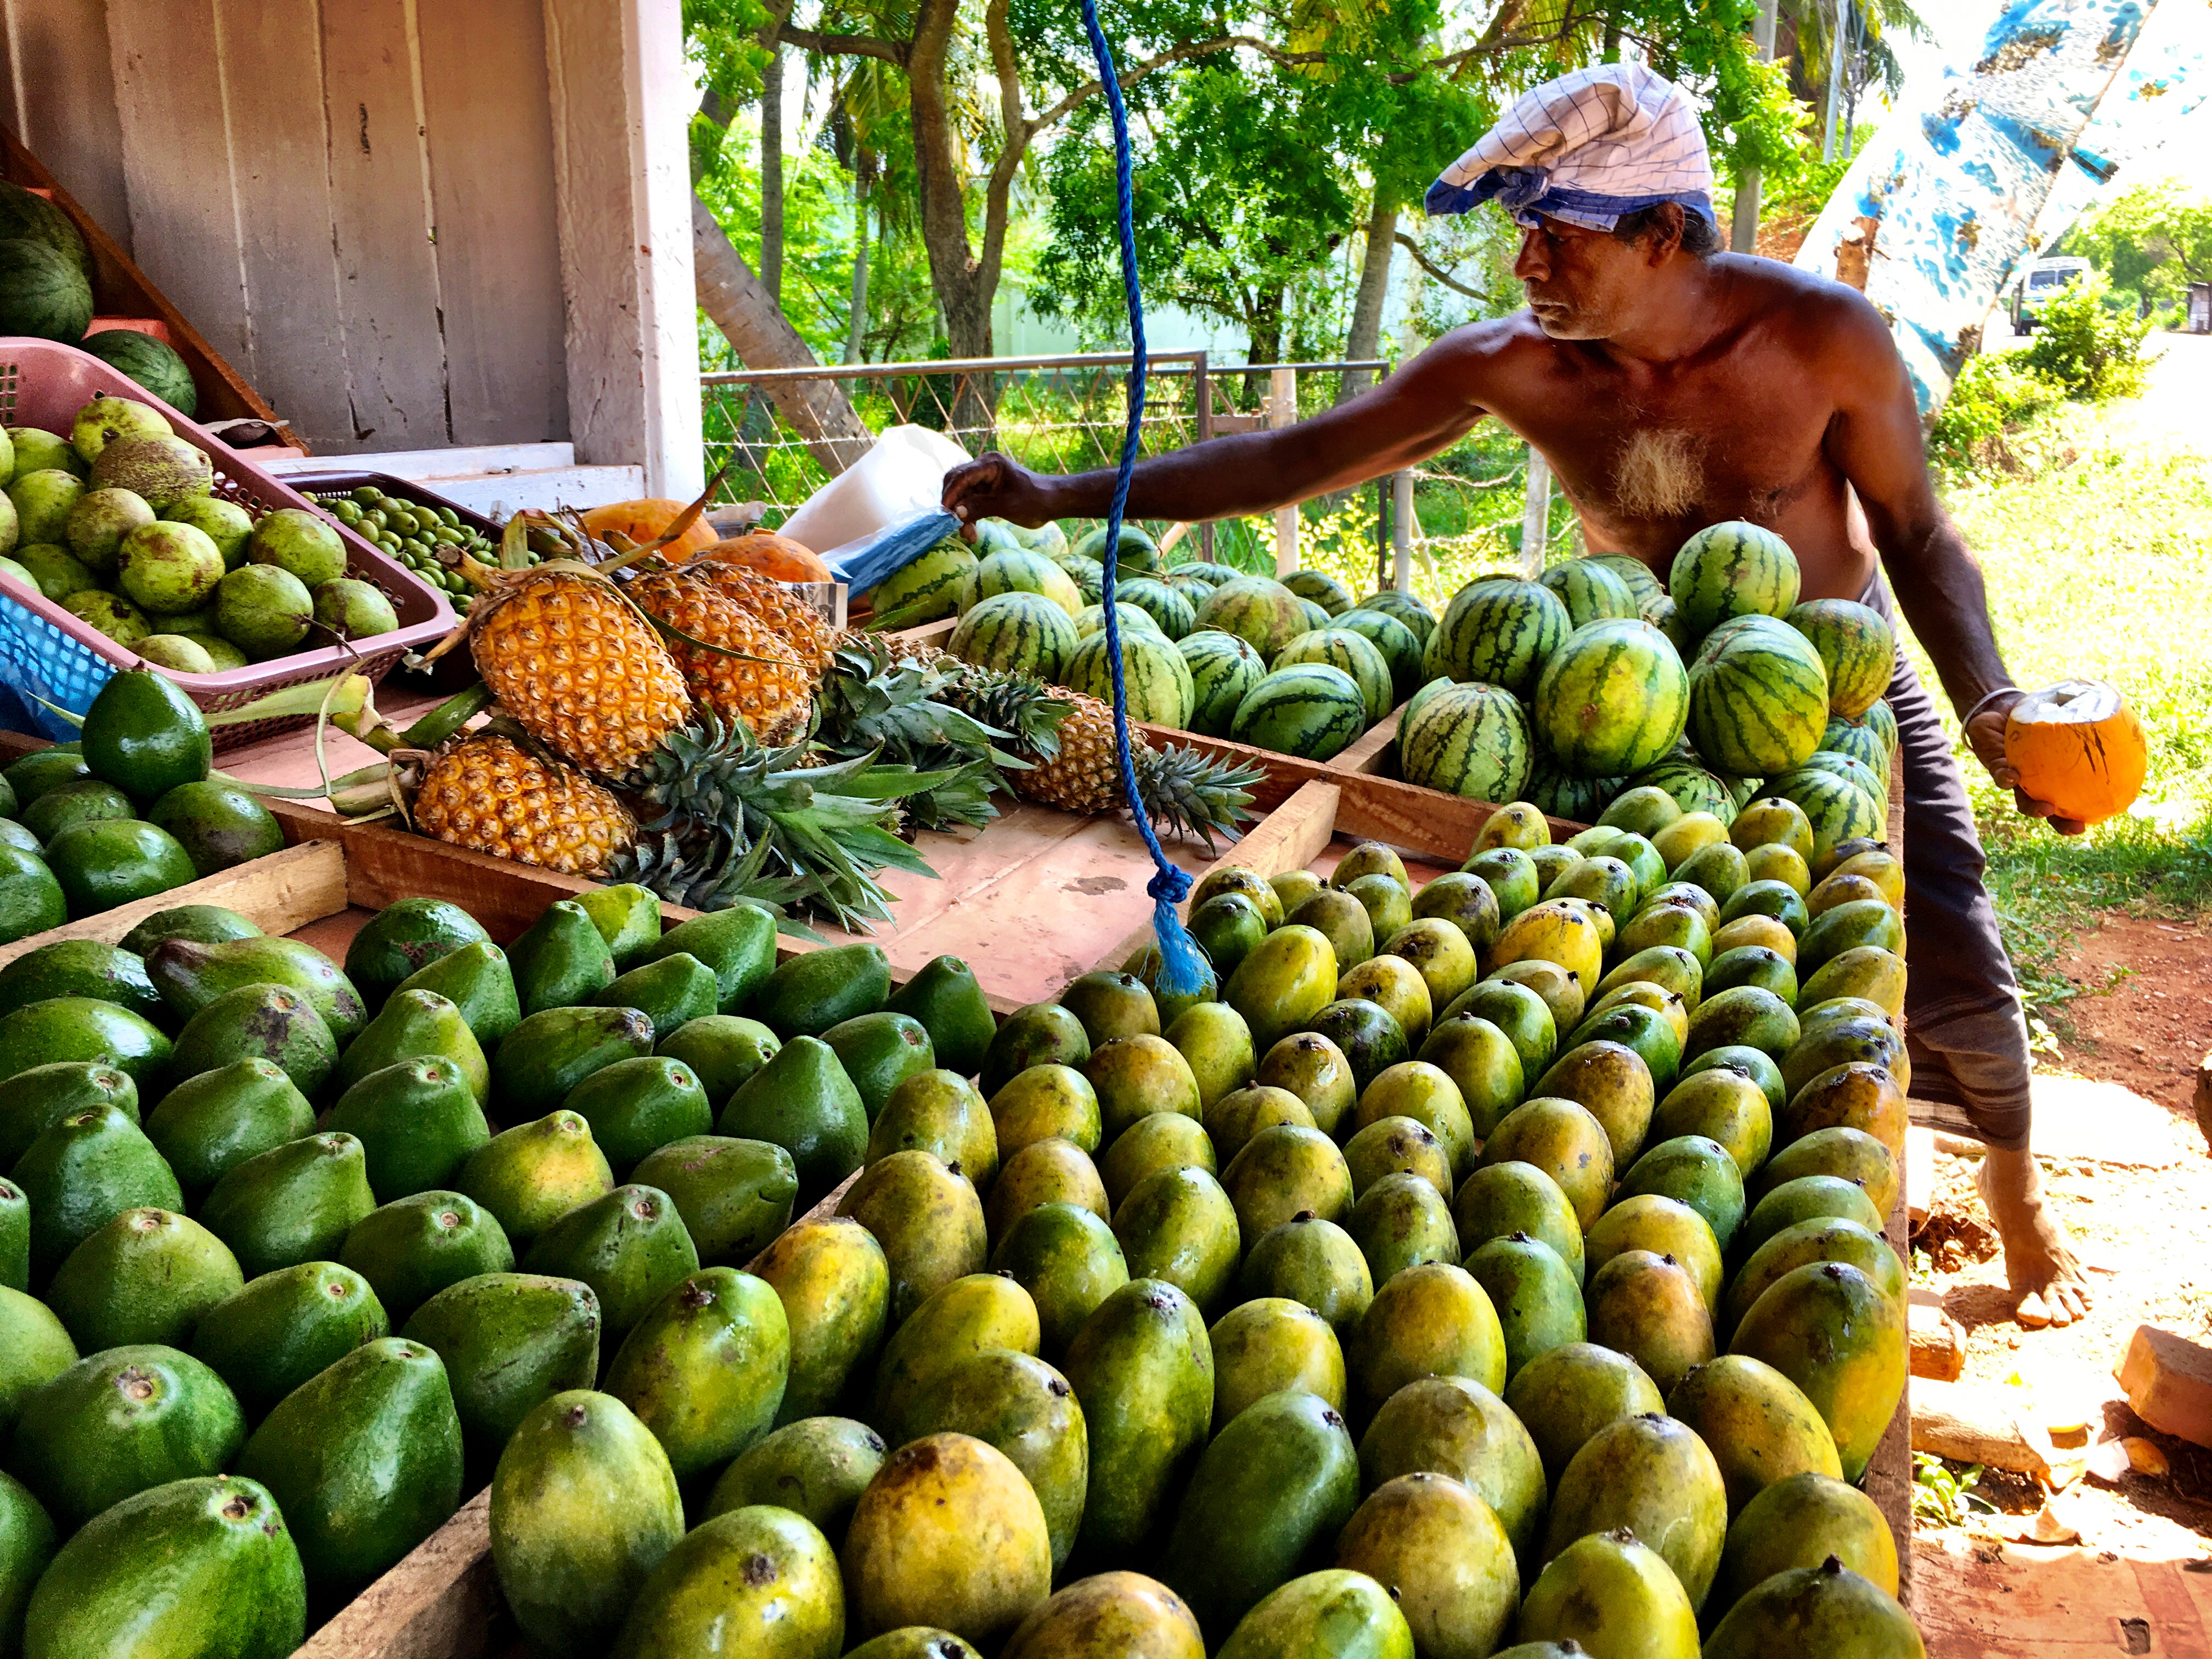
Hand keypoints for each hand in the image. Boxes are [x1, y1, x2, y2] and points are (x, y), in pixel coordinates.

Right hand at [942, 452, 1056, 528]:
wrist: (1052, 503)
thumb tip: (956, 512)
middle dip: (955, 505)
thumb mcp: (1006, 505)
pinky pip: (970, 503)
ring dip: (962, 515)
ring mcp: (984, 480)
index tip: (945, 513)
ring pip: (962, 496)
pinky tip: (972, 533)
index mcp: (990, 464)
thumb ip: (980, 507)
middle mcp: (983, 468)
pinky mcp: (986, 492)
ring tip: (969, 535)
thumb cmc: (1034, 500)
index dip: (951, 494)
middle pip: (957, 484)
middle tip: (955, 526)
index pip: (961, 476)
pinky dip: (969, 517)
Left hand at [1964, 692, 2087, 836]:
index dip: (2080, 814)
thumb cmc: (2037, 715)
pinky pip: (2000, 773)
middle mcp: (2034, 782)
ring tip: (2045, 808)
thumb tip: (2119, 712)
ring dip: (2033, 807)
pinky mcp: (1993, 763)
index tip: (2097, 820)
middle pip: (2049, 810)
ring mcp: (2015, 775)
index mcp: (2051, 777)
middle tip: (2076, 827)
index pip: (2069, 801)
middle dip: (2061, 822)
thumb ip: (2080, 716)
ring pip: (2023, 799)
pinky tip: (2012, 776)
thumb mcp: (2062, 716)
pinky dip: (2005, 776)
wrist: (2001, 709)